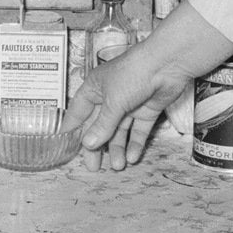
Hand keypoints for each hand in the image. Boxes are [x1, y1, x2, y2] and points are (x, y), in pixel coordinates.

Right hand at [64, 53, 179, 171]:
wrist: (166, 65)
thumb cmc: (132, 74)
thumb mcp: (113, 101)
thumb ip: (102, 125)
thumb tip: (88, 144)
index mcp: (95, 88)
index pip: (79, 111)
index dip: (72, 129)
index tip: (66, 147)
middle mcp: (110, 97)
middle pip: (99, 125)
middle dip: (97, 146)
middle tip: (94, 167)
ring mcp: (129, 104)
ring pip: (119, 131)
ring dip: (118, 148)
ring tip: (118, 165)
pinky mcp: (146, 111)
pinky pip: (138, 131)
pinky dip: (135, 143)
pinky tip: (133, 157)